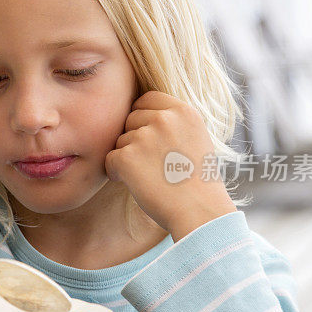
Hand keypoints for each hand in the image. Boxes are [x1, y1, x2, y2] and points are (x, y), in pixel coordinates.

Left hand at [105, 91, 236, 241]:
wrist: (201, 212)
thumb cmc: (198, 183)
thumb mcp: (195, 139)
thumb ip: (172, 124)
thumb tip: (140, 115)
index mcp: (184, 111)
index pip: (147, 98)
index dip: (142, 117)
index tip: (148, 136)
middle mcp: (164, 119)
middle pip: (130, 118)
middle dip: (134, 138)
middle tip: (151, 163)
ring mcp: (145, 136)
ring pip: (120, 140)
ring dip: (128, 157)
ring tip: (151, 176)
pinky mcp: (128, 157)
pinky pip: (110, 159)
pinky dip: (117, 174)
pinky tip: (137, 185)